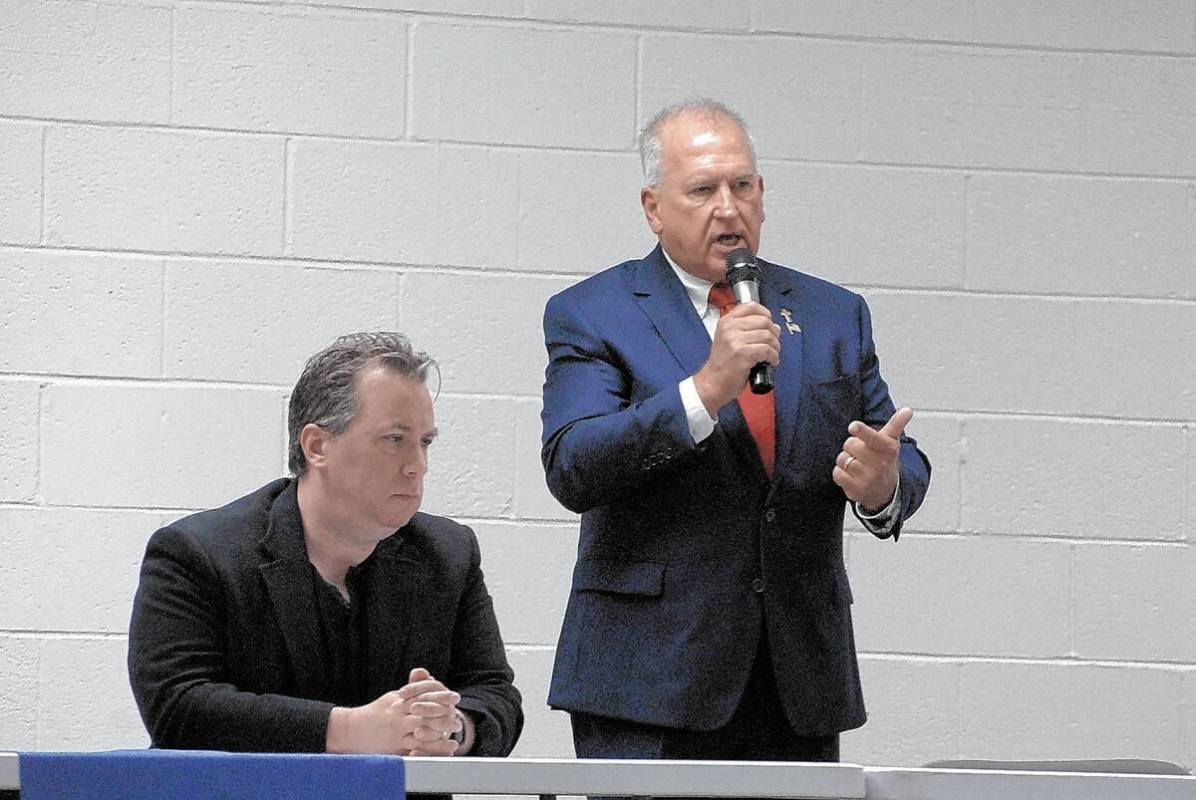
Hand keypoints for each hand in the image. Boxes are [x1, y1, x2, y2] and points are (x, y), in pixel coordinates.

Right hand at [325, 667, 462, 755]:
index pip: (423, 696)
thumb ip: (412, 687)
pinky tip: (439, 750)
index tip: (454, 697)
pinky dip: (428, 749)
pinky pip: (413, 748)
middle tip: (458, 719)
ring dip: (439, 734)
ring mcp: (396, 732)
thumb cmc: (377, 713)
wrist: (352, 729)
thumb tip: (423, 672)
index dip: (440, 696)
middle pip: (425, 713)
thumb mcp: (394, 697)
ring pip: (421, 732)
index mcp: (400, 701)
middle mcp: (398, 715)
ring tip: (454, 736)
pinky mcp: (394, 747)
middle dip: (443, 716)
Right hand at [693, 303, 780, 415]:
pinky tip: (770, 361)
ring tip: (771, 355)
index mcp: (726, 321)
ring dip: (775, 347)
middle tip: (773, 344)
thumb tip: (772, 326)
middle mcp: (730, 328)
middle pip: (764, 321)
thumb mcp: (728, 339)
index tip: (769, 323)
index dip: (766, 314)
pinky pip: (767, 350)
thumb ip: (746, 329)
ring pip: (768, 335)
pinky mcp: (742, 353)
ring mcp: (735, 340)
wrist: (712, 383)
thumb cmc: (722, 365)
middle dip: (774, 333)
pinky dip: (773, 357)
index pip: (751, 306)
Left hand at [832, 407, 912, 511]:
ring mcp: (868, 478)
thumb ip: (896, 424)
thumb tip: (908, 410)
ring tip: (857, 464)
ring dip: (845, 460)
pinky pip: (837, 473)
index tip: (853, 426)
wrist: (885, 490)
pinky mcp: (856, 490)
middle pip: (850, 444)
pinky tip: (850, 475)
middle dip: (851, 446)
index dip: (862, 431)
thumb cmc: (884, 459)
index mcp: (888, 449)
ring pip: (842, 459)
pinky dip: (840, 472)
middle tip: (861, 452)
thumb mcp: (891, 442)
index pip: (873, 438)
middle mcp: (880, 464)